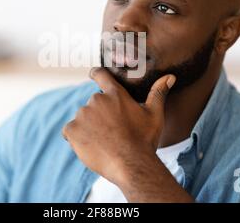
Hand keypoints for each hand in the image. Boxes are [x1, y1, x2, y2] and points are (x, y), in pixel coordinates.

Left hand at [62, 67, 175, 185]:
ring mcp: (83, 115)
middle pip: (93, 105)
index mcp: (115, 94)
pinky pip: (69, 131)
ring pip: (82, 119)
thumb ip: (158, 93)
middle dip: (99, 116)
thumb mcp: (155, 115)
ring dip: (88, 127)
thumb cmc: (144, 140)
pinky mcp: (72, 130)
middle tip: (112, 132)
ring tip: (104, 142)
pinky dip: (76, 138)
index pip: (100, 74)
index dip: (96, 73)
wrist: (132, 165)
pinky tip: (90, 146)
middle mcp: (96, 100)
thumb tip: (169, 77)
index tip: (93, 74)